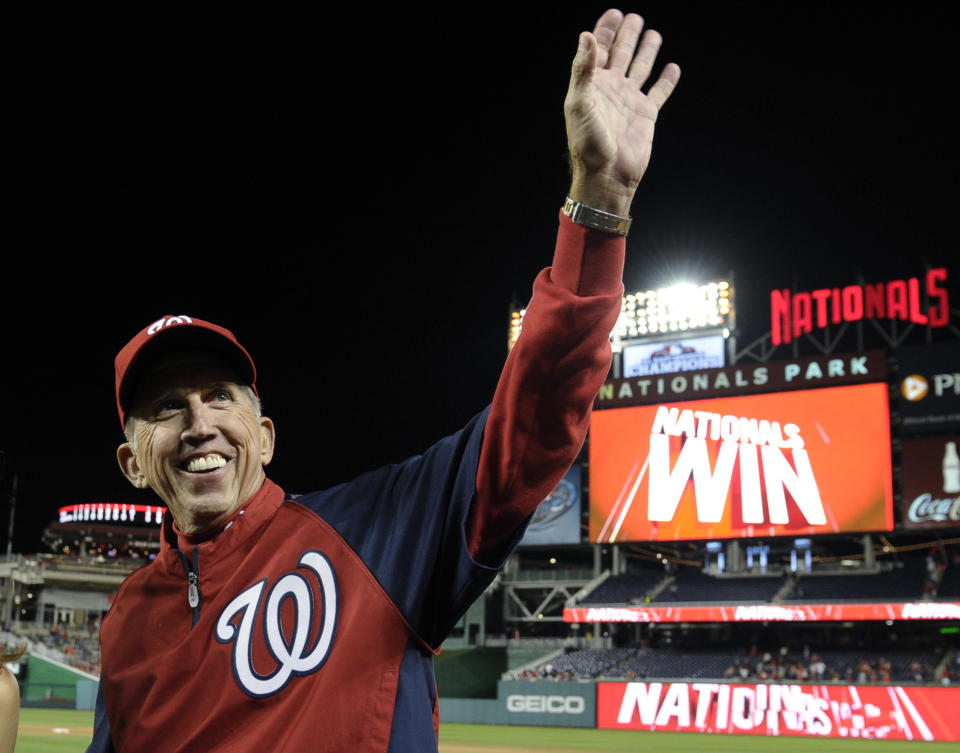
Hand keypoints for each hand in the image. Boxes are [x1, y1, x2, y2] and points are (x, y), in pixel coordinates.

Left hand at [564, 9, 679, 215]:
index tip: (614, 13)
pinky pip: (659, 92)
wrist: (607, 175)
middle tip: (634, 17)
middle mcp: (611, 90)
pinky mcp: (646, 114)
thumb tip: (586, 36)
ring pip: (640, 68)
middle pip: (620, 54)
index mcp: (592, 85)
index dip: (605, 31)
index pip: (598, 50)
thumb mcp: (579, 104)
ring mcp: (629, 101)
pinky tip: (672, 68)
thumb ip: (583, 70)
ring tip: (653, 34)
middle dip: (626, 35)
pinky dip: (666, 80)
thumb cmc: (588, 144)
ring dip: (646, 51)